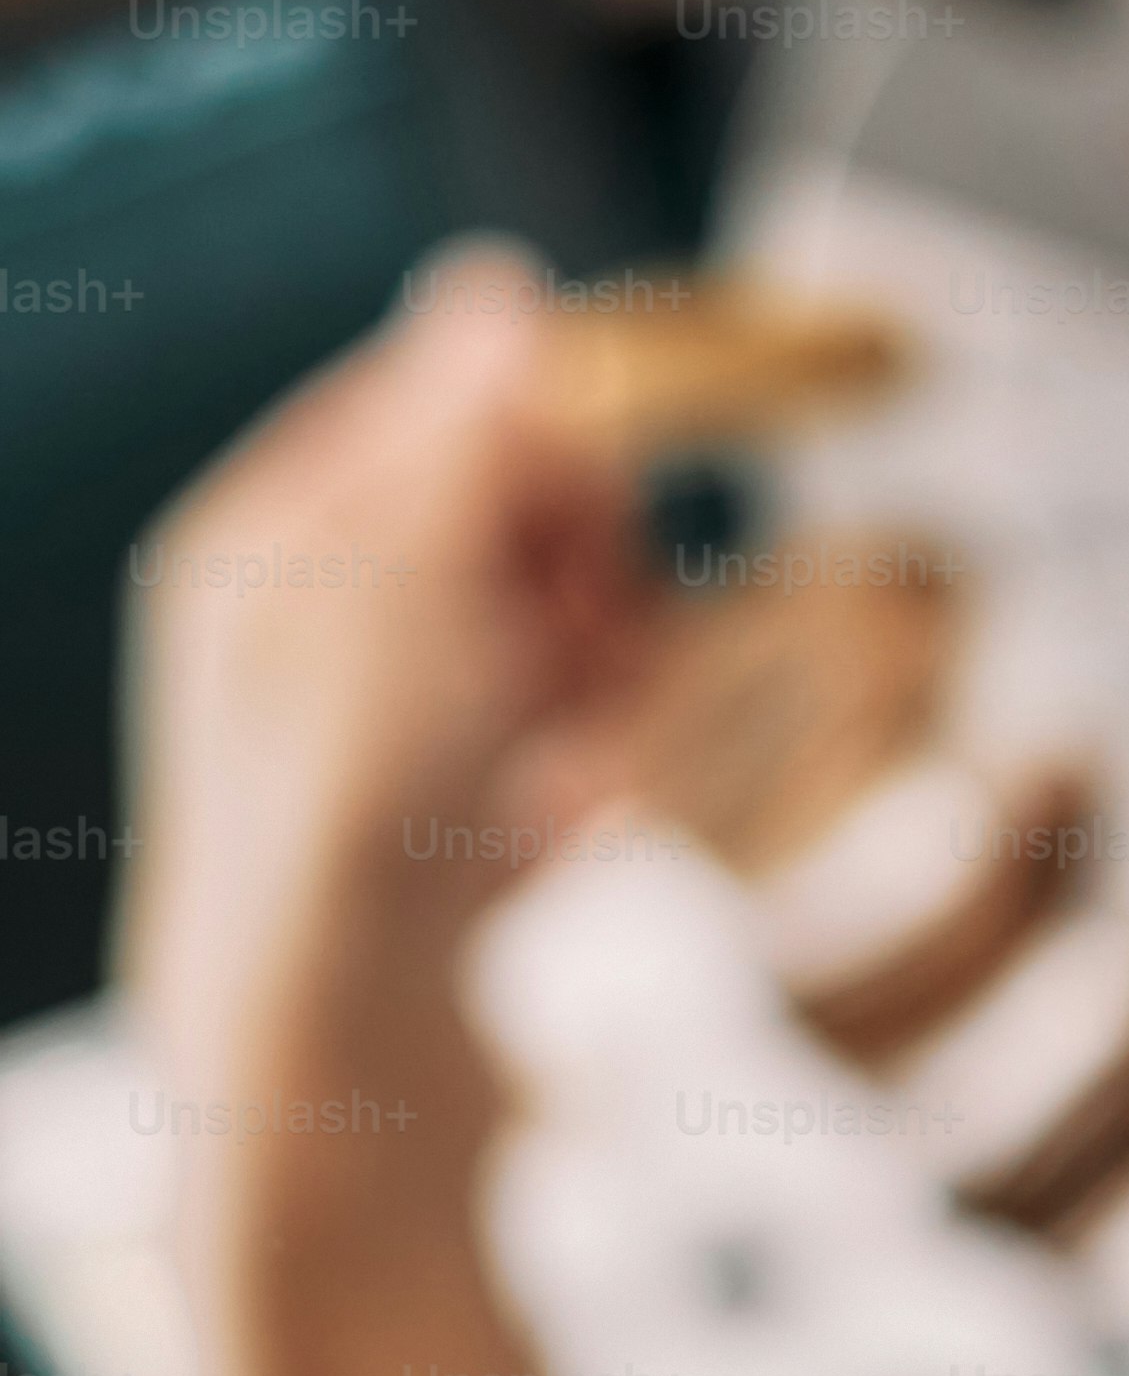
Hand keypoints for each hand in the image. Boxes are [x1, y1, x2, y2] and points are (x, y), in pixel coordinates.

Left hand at [119, 249, 657, 1375]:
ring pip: (579, 629)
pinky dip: (598, 779)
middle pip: (537, 515)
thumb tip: (496, 290)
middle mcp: (313, 617)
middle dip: (595, 594)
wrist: (343, 1085)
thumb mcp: (413, 596)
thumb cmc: (358, 840)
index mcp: (267, 539)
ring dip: (613, 696)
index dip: (554, 462)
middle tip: (575, 690)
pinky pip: (579, 740)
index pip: (462, 405)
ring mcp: (388, 723)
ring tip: (571, 788)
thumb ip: (463, 440)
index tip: (575, 542)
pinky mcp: (449, 817)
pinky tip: (570, 838)